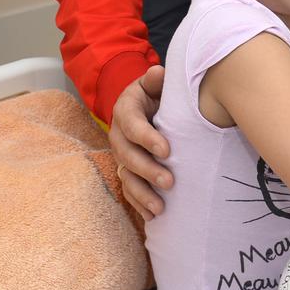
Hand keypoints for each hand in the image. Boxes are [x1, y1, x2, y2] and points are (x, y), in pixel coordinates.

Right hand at [109, 65, 170, 220]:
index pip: (133, 125)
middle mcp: (119, 136)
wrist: (146, 105)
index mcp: (126, 111)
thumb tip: (158, 73)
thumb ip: (156, 80)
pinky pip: (130, 190)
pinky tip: (154, 217)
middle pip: (128, 156)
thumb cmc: (155, 93)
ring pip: (127, 177)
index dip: (147, 138)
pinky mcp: (129, 171)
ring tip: (160, 208)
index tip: (167, 150)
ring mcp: (122, 156)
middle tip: (170, 182)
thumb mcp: (154, 83)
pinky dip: (140, 204)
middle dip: (148, 171)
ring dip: (143, 194)